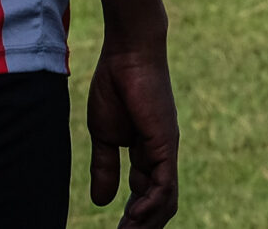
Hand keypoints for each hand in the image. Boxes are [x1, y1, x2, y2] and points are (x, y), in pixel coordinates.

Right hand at [85, 41, 178, 226]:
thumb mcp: (103, 134)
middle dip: (143, 225)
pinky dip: (151, 206)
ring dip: (147, 222)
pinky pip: (164, 186)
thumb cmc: (115, 85)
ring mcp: (166, 151)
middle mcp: (161, 156)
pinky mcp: (165, 145)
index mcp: (147, 152)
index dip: (133, 215)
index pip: (146, 193)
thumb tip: (102, 202)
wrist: (127, 54)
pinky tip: (133, 218)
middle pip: (159, 203)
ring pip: (165, 200)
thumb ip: (105, 167)